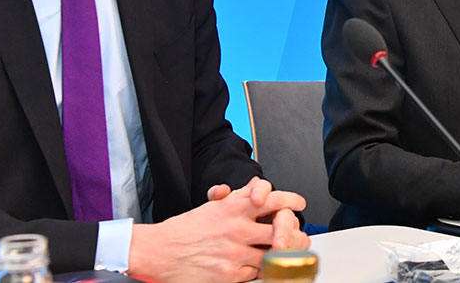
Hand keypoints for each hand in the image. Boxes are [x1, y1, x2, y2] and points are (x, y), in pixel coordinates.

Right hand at [128, 178, 307, 282]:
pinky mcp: (229, 275)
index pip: (273, 199)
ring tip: (279, 253)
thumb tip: (257, 186)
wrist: (160, 251)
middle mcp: (237, 229)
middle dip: (292, 235)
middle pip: (280, 232)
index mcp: (234, 208)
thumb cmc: (186, 229)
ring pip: (271, 256)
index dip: (290, 200)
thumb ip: (238, 196)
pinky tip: (256, 266)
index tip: (299, 203)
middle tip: (297, 236)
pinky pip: (255, 274)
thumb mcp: (213, 205)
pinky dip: (258, 270)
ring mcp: (235, 254)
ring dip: (276, 256)